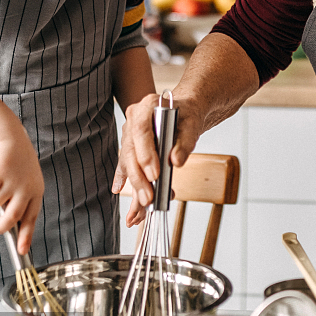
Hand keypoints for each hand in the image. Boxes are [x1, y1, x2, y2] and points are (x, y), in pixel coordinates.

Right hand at [0, 131, 43, 254]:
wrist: (12, 141)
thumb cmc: (19, 168)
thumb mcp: (26, 185)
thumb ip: (20, 204)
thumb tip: (10, 229)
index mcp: (36, 192)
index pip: (31, 219)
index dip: (26, 236)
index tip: (22, 251)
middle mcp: (27, 187)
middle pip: (12, 217)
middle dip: (0, 227)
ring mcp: (14, 179)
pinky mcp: (0, 170)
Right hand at [111, 91, 205, 226]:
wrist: (185, 112)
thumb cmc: (187, 116)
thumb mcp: (192, 125)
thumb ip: (185, 142)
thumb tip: (176, 161)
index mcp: (147, 106)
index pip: (141, 130)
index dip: (145, 154)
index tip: (154, 174)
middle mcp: (133, 120)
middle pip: (131, 151)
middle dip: (139, 178)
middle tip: (148, 198)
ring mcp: (129, 134)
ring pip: (128, 163)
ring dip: (135, 187)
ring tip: (141, 209)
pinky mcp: (131, 148)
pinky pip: (127, 168)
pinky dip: (127, 184)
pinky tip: (122, 195)